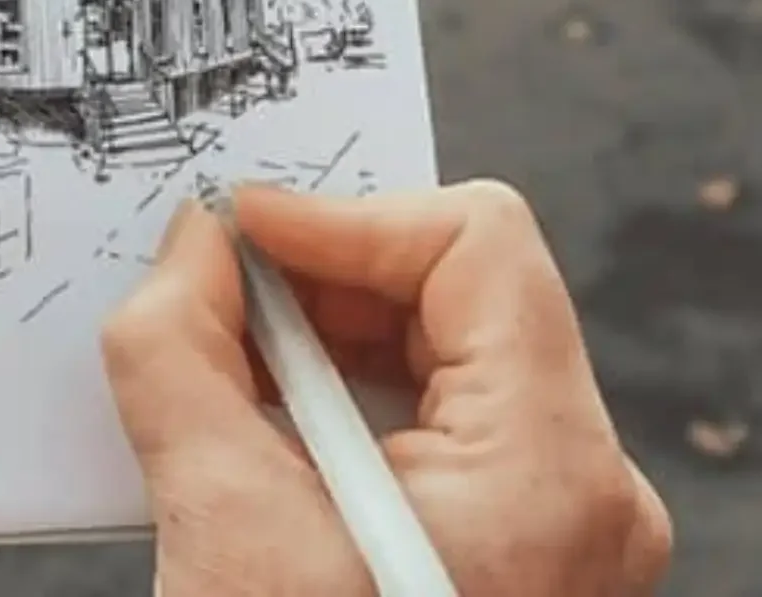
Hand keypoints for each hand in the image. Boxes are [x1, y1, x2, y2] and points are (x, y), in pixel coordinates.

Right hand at [102, 182, 671, 595]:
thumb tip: (183, 252)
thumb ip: (179, 358)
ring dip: (314, 339)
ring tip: (217, 366)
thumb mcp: (223, 532)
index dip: (342, 217)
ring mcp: (553, 521)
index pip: (475, 246)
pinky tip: (254, 422)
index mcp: (552, 472)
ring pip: (438, 350)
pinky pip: (429, 415)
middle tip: (207, 293)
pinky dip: (334, 397)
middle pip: (458, 292)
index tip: (237, 230)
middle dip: (315, 280)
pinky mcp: (508, 544)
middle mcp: (582, 487)